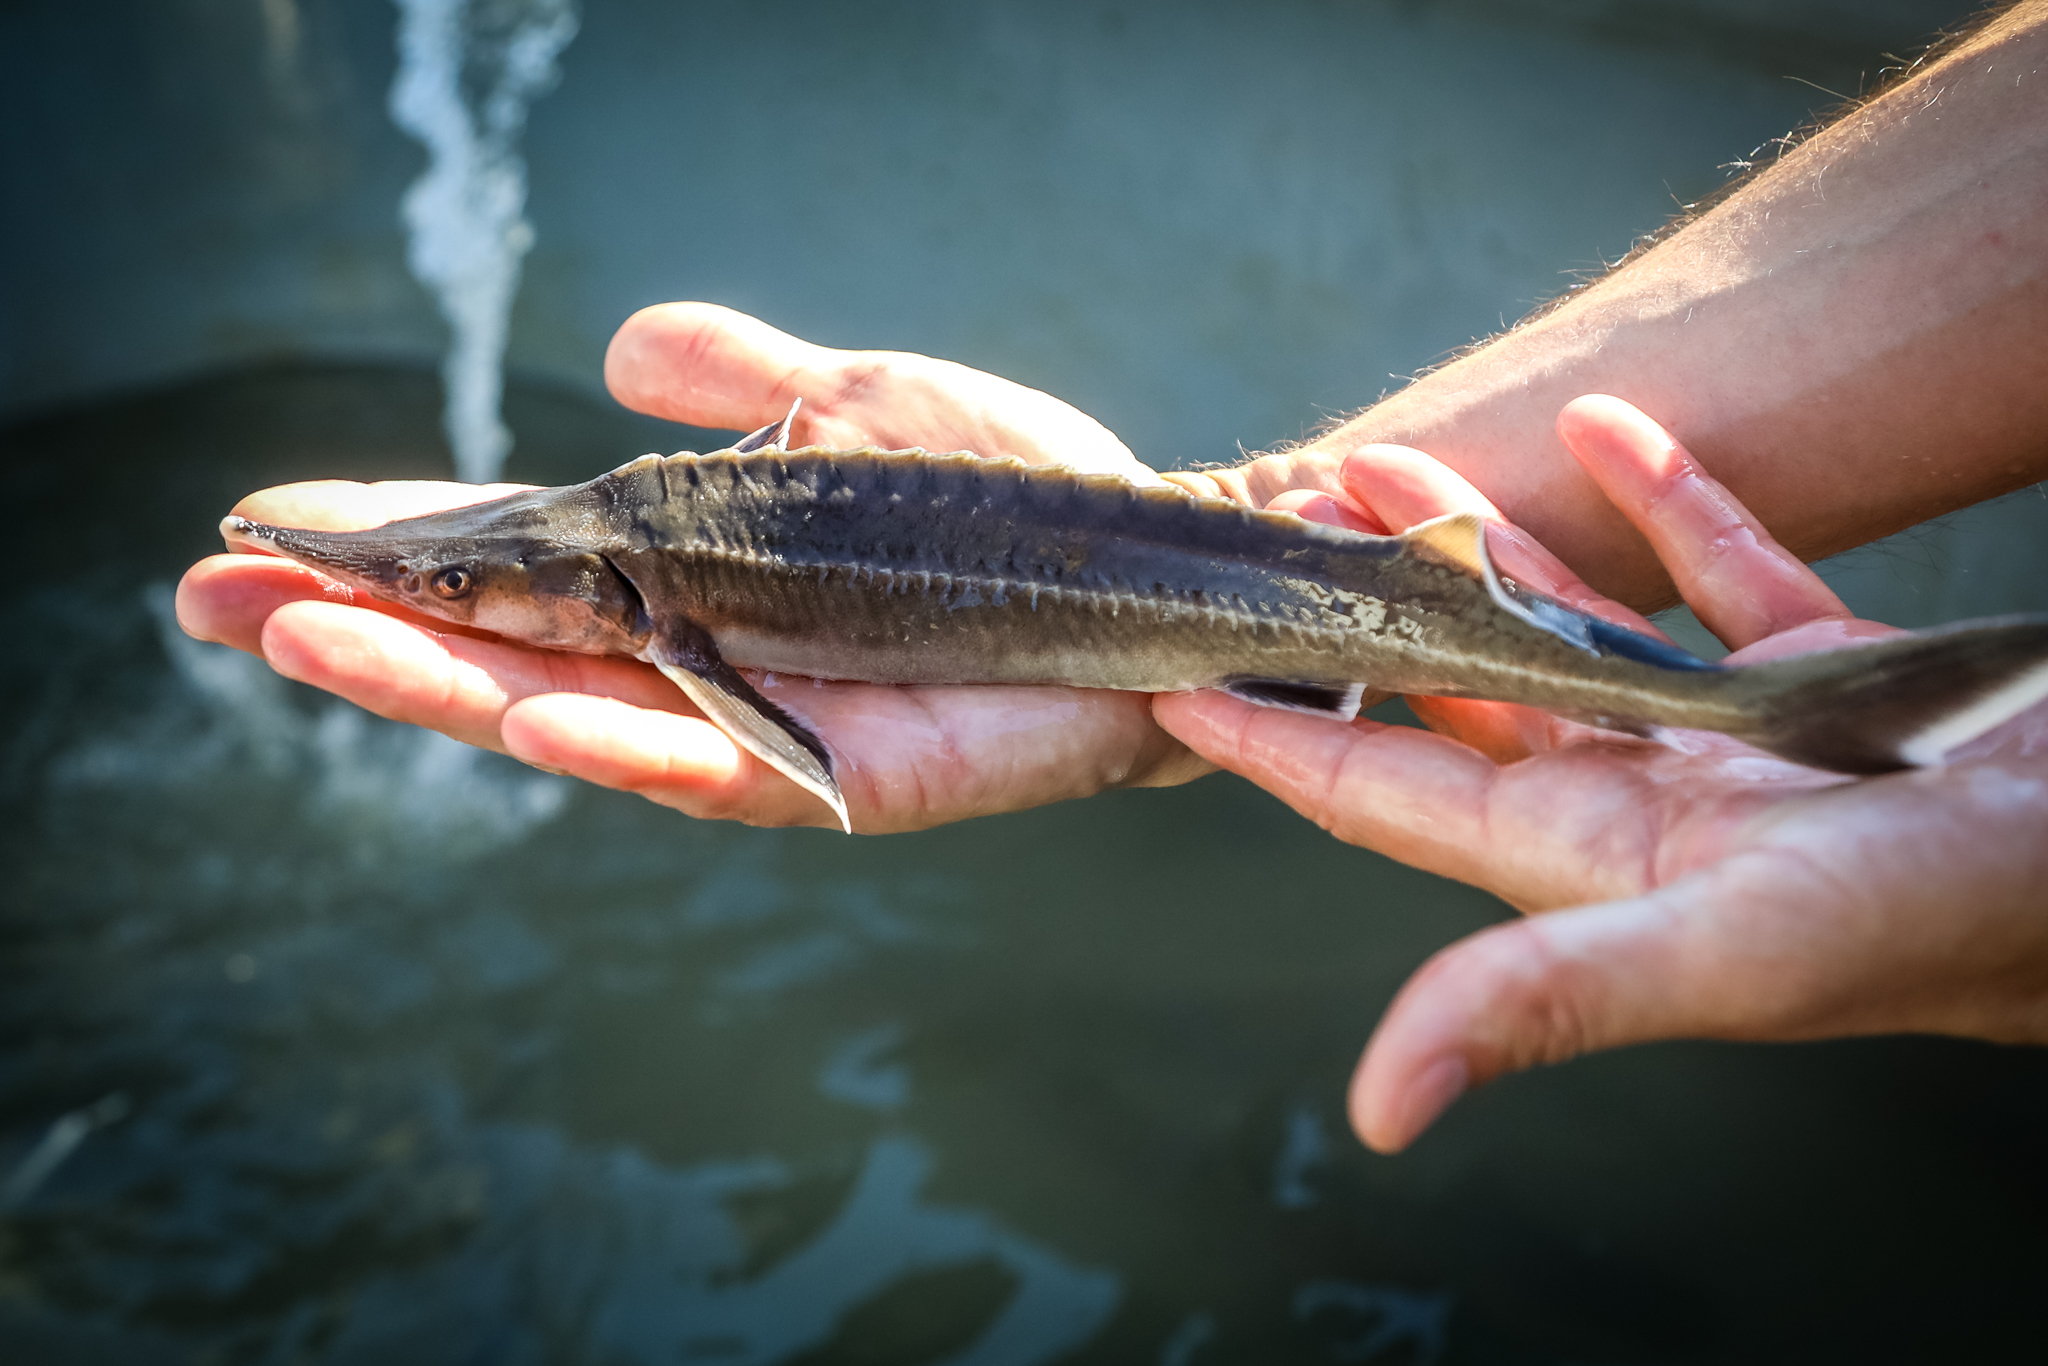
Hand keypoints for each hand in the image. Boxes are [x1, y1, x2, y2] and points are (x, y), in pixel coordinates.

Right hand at [177, 303, 1208, 832]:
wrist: (1151, 565)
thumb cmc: (1010, 497)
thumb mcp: (852, 406)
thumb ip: (738, 384)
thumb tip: (617, 353)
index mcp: (694, 584)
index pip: (513, 572)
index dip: (395, 555)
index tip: (266, 529)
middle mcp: (706, 666)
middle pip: (506, 655)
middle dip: (365, 629)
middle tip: (219, 596)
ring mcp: (768, 728)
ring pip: (575, 718)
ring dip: (442, 689)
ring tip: (310, 644)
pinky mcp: (845, 776)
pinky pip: (715, 767)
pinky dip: (621, 743)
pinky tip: (526, 717)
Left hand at [1154, 395, 2047, 1152]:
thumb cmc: (1940, 924)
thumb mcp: (1722, 955)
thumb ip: (1543, 999)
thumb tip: (1382, 1106)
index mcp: (1585, 856)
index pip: (1380, 791)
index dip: (1269, 738)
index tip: (1169, 673)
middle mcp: (1639, 797)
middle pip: (1455, 689)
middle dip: (1362, 606)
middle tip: (1280, 513)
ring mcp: (1732, 735)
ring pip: (1574, 621)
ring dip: (1485, 539)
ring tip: (1392, 456)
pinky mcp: (1832, 677)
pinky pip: (1725, 573)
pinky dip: (1671, 501)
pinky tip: (1612, 426)